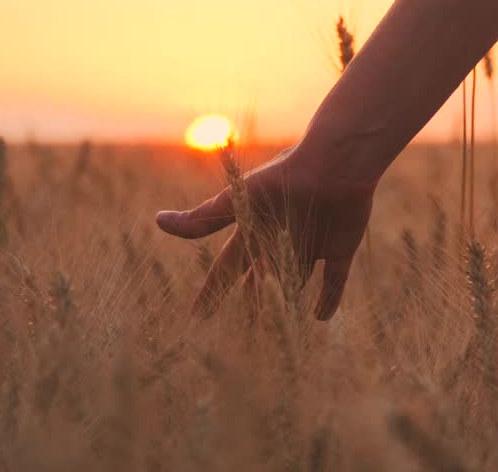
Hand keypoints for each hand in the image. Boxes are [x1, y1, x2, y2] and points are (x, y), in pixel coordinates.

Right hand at [155, 147, 373, 319]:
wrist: (333, 165)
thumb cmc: (283, 178)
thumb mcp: (239, 200)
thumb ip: (203, 218)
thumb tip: (158, 221)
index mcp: (256, 230)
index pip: (227, 268)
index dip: (213, 291)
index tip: (198, 316)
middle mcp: (281, 241)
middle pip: (261, 280)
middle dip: (249, 302)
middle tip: (239, 331)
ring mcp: (312, 245)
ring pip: (295, 283)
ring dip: (286, 305)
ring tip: (277, 330)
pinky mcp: (339, 248)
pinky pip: (334, 281)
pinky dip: (329, 299)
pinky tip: (319, 318)